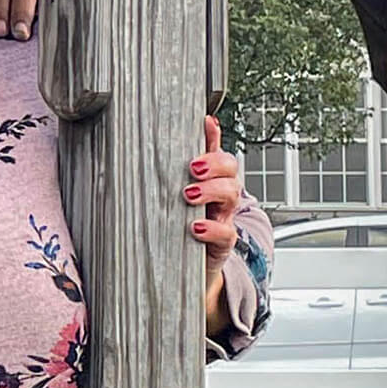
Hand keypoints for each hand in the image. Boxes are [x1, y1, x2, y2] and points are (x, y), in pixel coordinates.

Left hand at [186, 116, 240, 336]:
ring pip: (231, 196)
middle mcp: (220, 195)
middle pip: (231, 170)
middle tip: (192, 168)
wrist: (186, 264)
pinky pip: (226, 233)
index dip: (214, 137)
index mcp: (209, 180)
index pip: (217, 153)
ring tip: (188, 195)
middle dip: (214, 165)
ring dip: (211, 192)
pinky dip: (211, 229)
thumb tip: (156, 139)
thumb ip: (166, 168)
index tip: (205, 123)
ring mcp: (223, 217)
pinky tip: (195, 227)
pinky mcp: (222, 242)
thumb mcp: (171, 193)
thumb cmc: (177, 222)